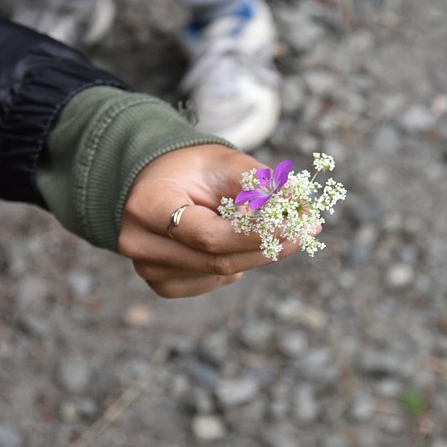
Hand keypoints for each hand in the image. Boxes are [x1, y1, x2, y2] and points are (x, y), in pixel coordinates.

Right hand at [119, 145, 300, 297]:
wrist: (156, 179)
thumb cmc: (192, 167)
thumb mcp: (226, 162)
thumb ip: (263, 184)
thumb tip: (304, 209)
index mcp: (148, 207)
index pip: (210, 235)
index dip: (257, 234)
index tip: (298, 224)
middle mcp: (140, 243)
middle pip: (218, 260)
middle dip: (268, 246)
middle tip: (306, 229)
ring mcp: (147, 268)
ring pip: (220, 273)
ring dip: (252, 252)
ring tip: (261, 224)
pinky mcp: (160, 283)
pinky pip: (212, 281)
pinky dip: (233, 263)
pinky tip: (229, 240)